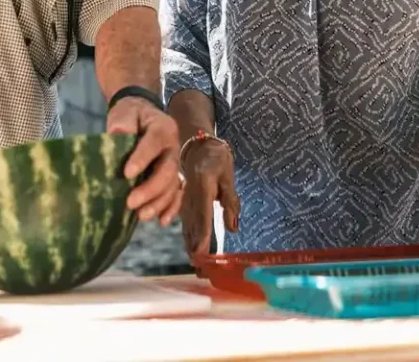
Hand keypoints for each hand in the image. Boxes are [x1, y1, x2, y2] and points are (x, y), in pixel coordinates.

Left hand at [107, 96, 182, 225]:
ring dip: (159, 203)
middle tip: (130, 202)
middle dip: (151, 188)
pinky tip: (161, 221)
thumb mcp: (125, 112)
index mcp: (163, 128)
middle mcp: (173, 147)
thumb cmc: (131, 115)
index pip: (155, 142)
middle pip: (168, 170)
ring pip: (173, 186)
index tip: (126, 174)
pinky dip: (171, 208)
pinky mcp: (172, 176)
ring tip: (141, 215)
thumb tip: (118, 133)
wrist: (141, 117)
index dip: (142, 158)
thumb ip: (123, 122)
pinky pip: (176, 194)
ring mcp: (174, 163)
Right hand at [180, 136, 238, 258]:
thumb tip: (233, 229)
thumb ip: (230, 201)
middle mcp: (191, 198)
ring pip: (188, 228)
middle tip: (200, 270)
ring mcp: (186, 202)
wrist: (197, 147)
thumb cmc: (216, 159)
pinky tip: (190, 251)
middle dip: (196, 249)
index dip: (203, 235)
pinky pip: (186, 225)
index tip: (202, 253)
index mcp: (202, 188)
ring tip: (196, 267)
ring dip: (192, 248)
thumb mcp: (227, 175)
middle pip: (194, 227)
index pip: (203, 215)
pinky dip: (188, 239)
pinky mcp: (185, 205)